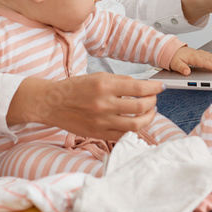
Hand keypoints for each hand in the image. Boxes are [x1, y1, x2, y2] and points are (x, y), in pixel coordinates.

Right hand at [8, 73, 163, 141]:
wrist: (51, 103)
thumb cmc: (74, 88)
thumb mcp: (97, 76)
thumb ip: (120, 82)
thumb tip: (142, 85)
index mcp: (104, 85)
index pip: (139, 87)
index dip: (154, 87)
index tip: (160, 86)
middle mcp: (104, 104)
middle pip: (141, 106)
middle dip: (153, 102)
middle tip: (154, 98)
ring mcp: (101, 121)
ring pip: (136, 124)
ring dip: (149, 118)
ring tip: (149, 112)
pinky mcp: (98, 134)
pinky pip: (124, 135)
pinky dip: (134, 130)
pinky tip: (136, 123)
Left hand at [167, 46, 211, 75]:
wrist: (170, 50)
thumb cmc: (173, 58)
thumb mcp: (175, 64)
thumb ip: (181, 68)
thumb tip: (187, 72)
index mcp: (192, 56)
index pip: (204, 62)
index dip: (211, 66)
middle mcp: (197, 54)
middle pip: (210, 59)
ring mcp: (198, 53)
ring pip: (211, 56)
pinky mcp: (198, 54)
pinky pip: (209, 55)